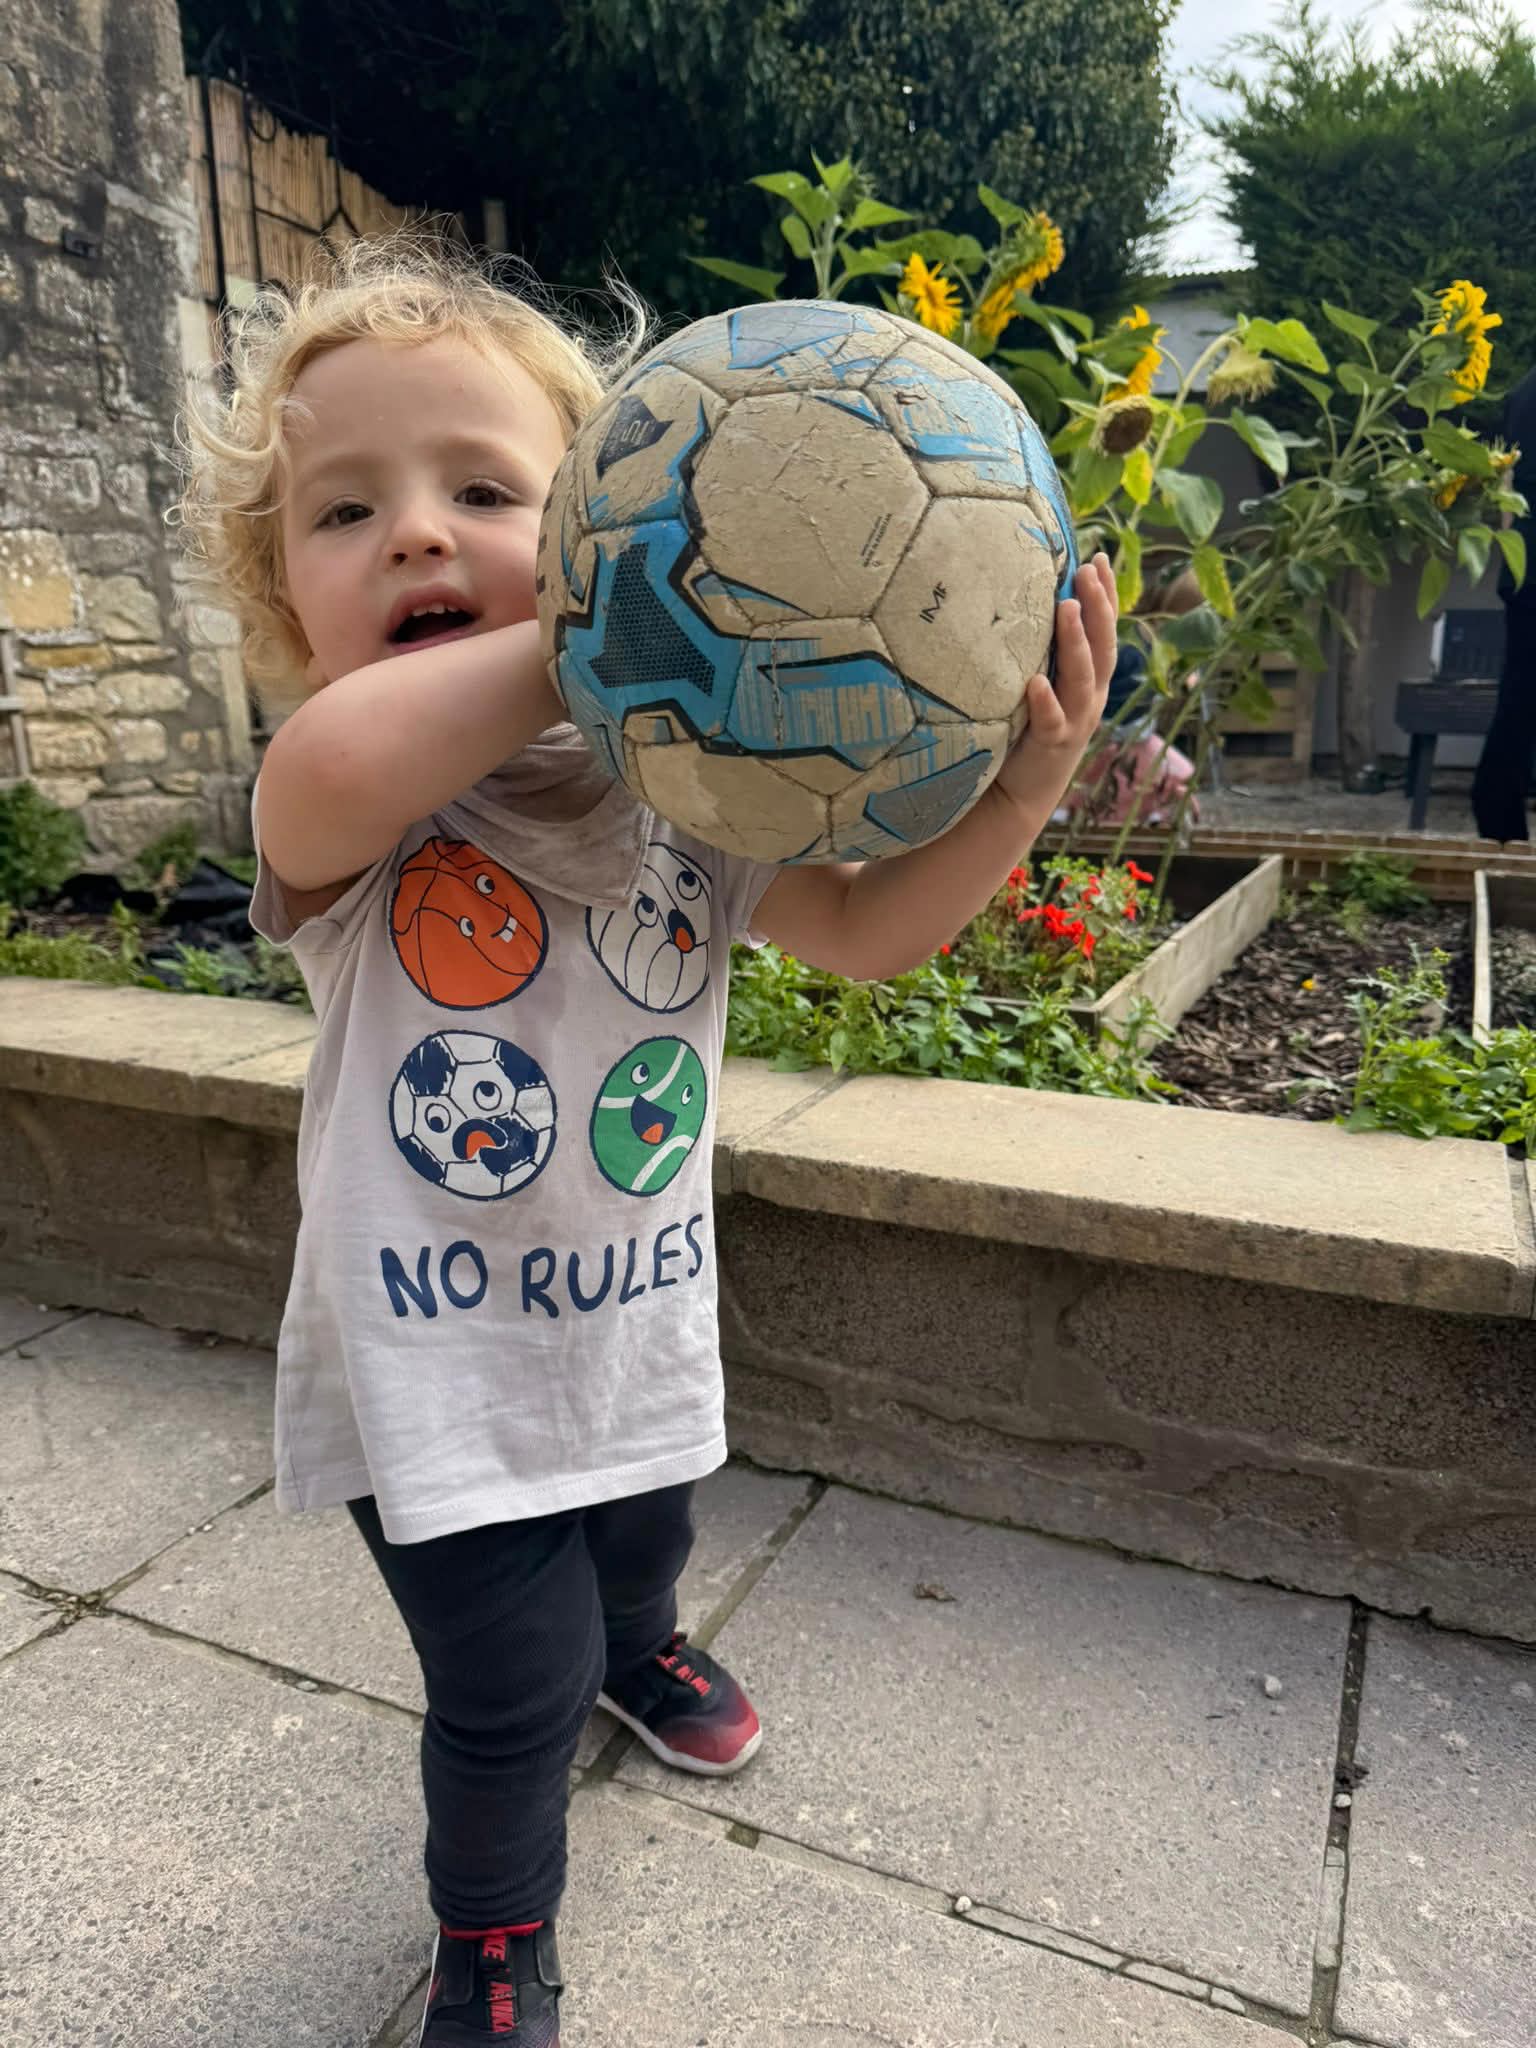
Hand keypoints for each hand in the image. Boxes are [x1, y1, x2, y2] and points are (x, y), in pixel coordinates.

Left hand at [990, 552, 1118, 824]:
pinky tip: (1035, 681)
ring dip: (1076, 641)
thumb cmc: (1028, 728)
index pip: (1104, 631)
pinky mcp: (1051, 745)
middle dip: (1098, 607)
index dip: (1106, 596)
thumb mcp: (1042, 684)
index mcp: (1091, 680)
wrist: (1019, 793)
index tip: (1099, 559)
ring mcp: (1074, 721)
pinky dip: (1046, 700)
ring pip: (1082, 678)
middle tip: (1088, 571)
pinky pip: (1051, 720)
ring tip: (1066, 607)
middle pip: (1102, 646)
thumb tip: (1031, 603)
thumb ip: (1043, 651)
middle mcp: (1090, 697)